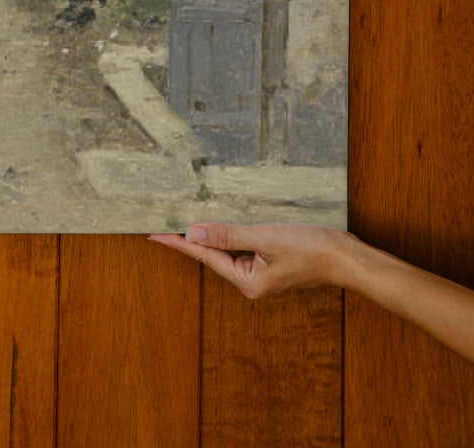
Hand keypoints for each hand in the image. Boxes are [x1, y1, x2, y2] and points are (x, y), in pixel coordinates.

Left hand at [149, 223, 351, 298]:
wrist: (346, 257)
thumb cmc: (311, 249)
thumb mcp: (265, 237)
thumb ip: (228, 235)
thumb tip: (194, 233)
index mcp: (247, 281)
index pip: (205, 256)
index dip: (179, 243)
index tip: (155, 235)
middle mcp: (251, 282)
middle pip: (215, 254)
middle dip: (193, 237)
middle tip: (167, 222)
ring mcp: (262, 273)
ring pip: (230, 250)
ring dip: (214, 234)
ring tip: (191, 217)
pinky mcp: (271, 263)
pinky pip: (244, 247)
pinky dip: (233, 234)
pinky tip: (226, 222)